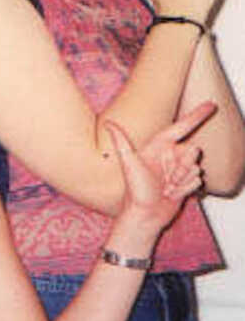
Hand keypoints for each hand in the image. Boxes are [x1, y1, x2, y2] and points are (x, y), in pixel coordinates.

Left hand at [106, 102, 213, 233]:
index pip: (181, 127)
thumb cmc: (135, 190)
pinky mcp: (186, 181)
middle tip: (167, 178)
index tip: (212, 105)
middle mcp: (169, 155)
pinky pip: (198, 180)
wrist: (144, 215)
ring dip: (183, 180)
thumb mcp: (129, 164)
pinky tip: (173, 194)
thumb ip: (121, 142)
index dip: (196, 116)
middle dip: (183, 166)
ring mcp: (178, 168)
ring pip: (197, 167)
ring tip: (167, 187)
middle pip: (193, 150)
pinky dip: (187, 189)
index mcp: (158, 146)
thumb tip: (109, 122)